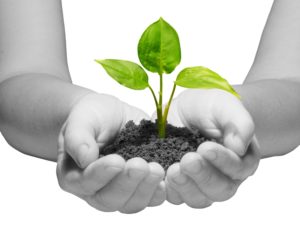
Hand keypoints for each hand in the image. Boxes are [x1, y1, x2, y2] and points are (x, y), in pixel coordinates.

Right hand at [56, 93, 165, 212]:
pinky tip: (166, 178)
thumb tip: (84, 158)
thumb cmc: (92, 117)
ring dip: (146, 189)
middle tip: (141, 165)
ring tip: (156, 169)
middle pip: (110, 199)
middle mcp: (96, 189)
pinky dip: (159, 191)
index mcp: (75, 175)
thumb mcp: (82, 119)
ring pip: (131, 203)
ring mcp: (119, 190)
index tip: (117, 161)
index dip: (101, 174)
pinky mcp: (139, 185)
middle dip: (128, 183)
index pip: (85, 182)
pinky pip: (150, 198)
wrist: (111, 115)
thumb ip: (78, 137)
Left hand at [164, 89, 259, 207]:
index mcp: (240, 159)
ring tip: (173, 170)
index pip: (237, 169)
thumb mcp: (226, 106)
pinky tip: (160, 176)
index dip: (223, 161)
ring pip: (197, 198)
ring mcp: (200, 183)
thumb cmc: (211, 107)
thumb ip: (239, 123)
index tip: (205, 147)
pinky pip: (175, 196)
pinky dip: (168, 190)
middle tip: (188, 160)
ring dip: (185, 187)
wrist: (188, 109)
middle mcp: (223, 177)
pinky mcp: (179, 183)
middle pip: (219, 190)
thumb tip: (239, 147)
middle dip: (202, 176)